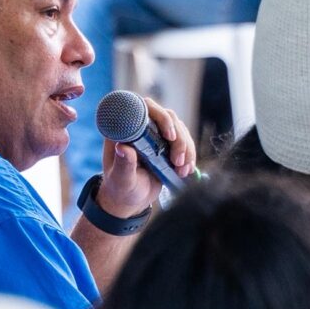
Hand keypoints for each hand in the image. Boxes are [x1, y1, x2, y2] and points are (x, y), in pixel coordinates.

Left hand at [97, 98, 194, 215]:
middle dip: (179, 139)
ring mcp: (156, 135)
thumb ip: (123, 164)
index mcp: (126, 129)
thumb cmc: (120, 188)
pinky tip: (187, 170)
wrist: (130, 199)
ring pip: (179, 129)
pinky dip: (189, 155)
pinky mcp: (167, 145)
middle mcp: (142, 127)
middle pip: (168, 117)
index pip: (145, 109)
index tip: (170, 136)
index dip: (161, 116)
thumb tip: (123, 148)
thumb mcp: (121, 178)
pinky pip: (184, 142)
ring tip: (182, 170)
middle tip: (178, 161)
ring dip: (186, 148)